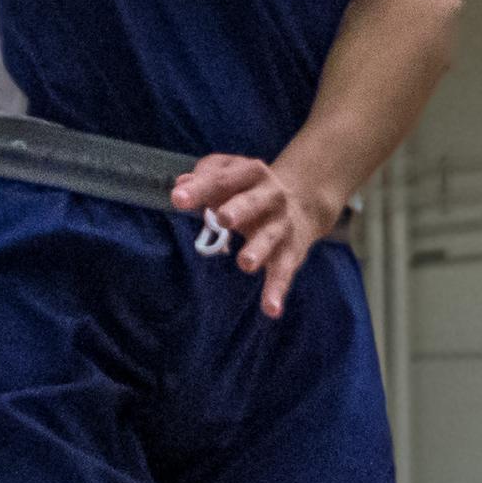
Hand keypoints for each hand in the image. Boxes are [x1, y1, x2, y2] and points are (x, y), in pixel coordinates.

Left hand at [170, 157, 342, 316]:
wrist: (304, 203)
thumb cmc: (249, 189)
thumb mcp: (230, 173)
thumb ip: (205, 177)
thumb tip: (180, 186)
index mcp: (250, 173)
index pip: (222, 180)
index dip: (200, 189)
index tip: (177, 199)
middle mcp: (270, 196)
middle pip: (251, 203)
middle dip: (237, 210)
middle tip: (222, 219)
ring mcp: (281, 225)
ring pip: (269, 238)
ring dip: (258, 250)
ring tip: (245, 264)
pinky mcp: (291, 252)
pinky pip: (283, 272)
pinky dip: (277, 290)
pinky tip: (271, 309)